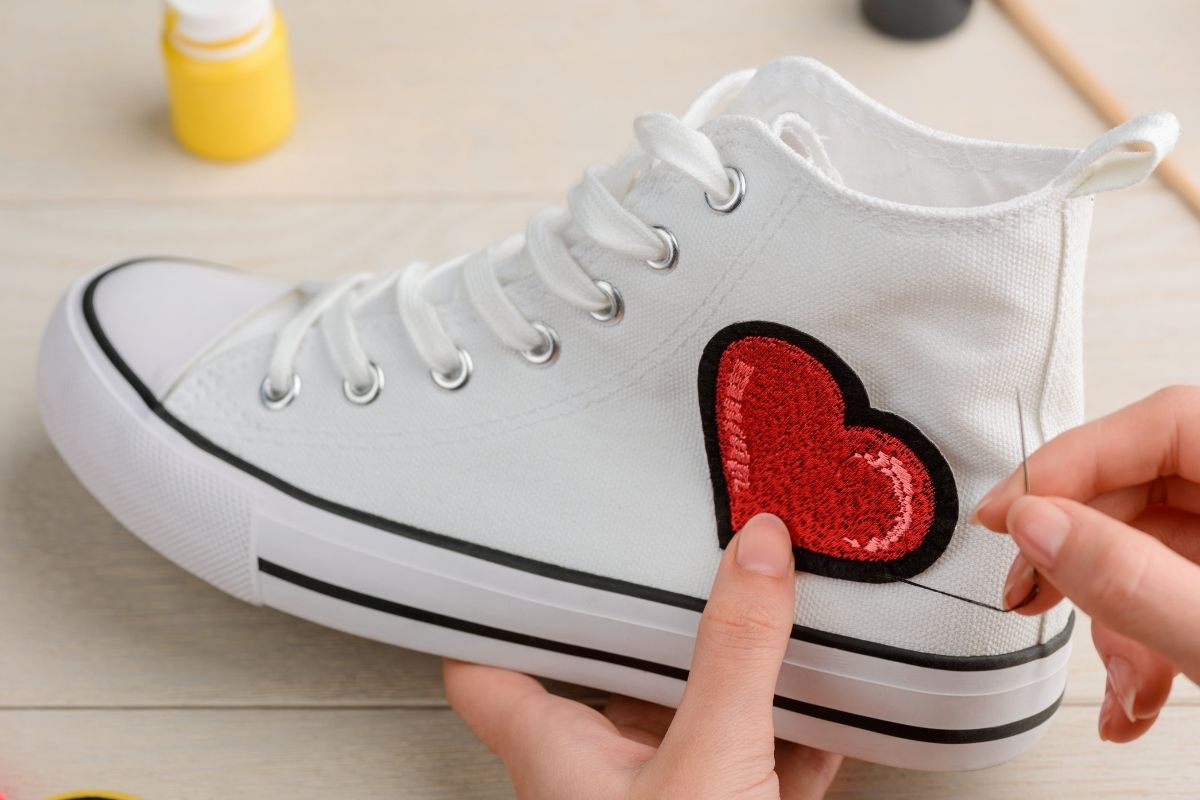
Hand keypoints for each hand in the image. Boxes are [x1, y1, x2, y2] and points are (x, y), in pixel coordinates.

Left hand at [443, 513, 841, 798]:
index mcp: (558, 751)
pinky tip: (834, 690)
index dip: (482, 609)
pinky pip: (764, 754)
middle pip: (613, 669)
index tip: (497, 546)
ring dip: (737, 664)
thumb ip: (734, 655)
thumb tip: (756, 547)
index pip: (483, 670)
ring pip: (697, 711)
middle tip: (674, 543)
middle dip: (654, 611)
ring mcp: (671, 794)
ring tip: (764, 592)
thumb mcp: (708, 759)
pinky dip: (799, 721)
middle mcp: (603, 771)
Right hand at [972, 386, 1199, 742]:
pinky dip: (1143, 645)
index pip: (1160, 423)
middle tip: (1025, 593)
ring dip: (1113, 620)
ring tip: (1113, 679)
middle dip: (1079, 558)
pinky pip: (1175, 593)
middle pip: (1144, 490)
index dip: (1070, 462)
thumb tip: (1036, 527)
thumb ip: (1130, 577)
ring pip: (1152, 550)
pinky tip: (1131, 696)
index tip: (1004, 513)